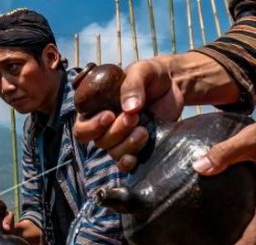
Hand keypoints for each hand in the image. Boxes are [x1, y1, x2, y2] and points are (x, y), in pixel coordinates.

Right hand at [74, 55, 183, 170]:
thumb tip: (129, 108)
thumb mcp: (142, 70)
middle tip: (134, 118)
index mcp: (97, 109)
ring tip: (144, 130)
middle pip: (99, 141)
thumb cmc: (151, 75)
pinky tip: (133, 158)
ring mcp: (121, 139)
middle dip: (116, 132)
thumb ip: (133, 84)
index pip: (82, 126)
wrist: (174, 85)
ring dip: (127, 144)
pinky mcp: (136, 147)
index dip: (91, 126)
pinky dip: (127, 163)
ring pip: (113, 152)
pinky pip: (124, 163)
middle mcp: (106, 126)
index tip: (109, 115)